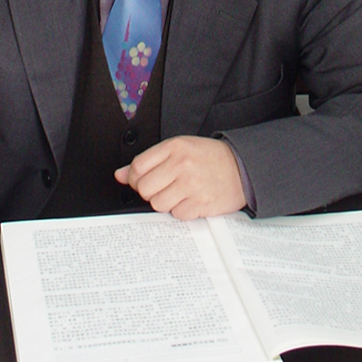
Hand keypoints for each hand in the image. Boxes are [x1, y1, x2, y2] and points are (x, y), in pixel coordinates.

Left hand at [114, 136, 245, 218]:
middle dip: (150, 191)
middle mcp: (182, 164)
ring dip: (166, 202)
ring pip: (158, 204)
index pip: (138, 167)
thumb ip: (149, 161)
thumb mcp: (179, 149)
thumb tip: (120, 174)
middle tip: (163, 187)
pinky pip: (176, 214)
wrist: (241, 167)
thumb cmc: (209, 158)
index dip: (134, 177)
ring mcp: (192, 185)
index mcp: (175, 147)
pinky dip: (181, 210)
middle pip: (144, 188)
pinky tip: (191, 199)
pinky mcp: (201, 203)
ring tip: (179, 193)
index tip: (140, 180)